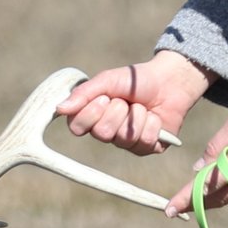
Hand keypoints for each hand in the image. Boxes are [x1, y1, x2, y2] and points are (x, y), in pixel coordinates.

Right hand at [56, 52, 212, 155]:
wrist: (169, 81)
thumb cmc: (135, 80)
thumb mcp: (107, 80)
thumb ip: (83, 93)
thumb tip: (59, 108)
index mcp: (92, 117)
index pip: (76, 127)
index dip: (91, 113)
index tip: (104, 97)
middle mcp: (107, 133)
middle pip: (102, 133)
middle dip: (117, 111)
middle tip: (126, 101)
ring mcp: (126, 143)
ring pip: (124, 138)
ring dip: (136, 115)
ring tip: (142, 106)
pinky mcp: (147, 148)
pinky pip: (145, 141)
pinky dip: (152, 124)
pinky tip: (155, 117)